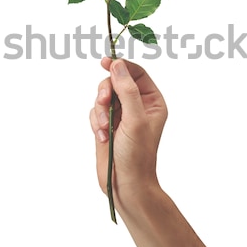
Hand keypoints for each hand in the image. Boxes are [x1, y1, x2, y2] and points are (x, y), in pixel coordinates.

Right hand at [89, 57, 167, 202]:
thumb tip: (117, 65)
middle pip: (116, 81)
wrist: (125, 184)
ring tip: (104, 127)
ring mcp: (121, 115)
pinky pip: (95, 111)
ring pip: (103, 96)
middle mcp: (136, 106)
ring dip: (100, 110)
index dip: (121, 66)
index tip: (105, 62)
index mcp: (151, 101)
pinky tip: (102, 136)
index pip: (136, 73)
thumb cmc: (137, 155)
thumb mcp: (135, 119)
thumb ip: (127, 90)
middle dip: (106, 92)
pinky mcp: (107, 125)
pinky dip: (95, 122)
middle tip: (104, 101)